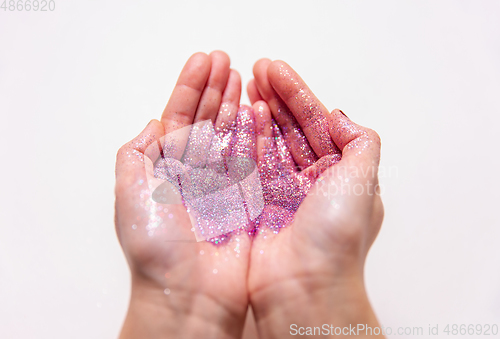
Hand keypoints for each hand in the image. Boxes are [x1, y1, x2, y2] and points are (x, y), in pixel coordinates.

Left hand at [115, 51, 250, 338]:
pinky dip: (256, 132)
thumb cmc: (156, 250)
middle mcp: (195, 174)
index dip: (190, 89)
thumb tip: (154, 124)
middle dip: (216, 89)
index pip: (180, 119)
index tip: (203, 62)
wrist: (189, 292)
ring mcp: (223, 185)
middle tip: (226, 60)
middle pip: (208, 121)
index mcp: (166, 171)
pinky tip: (258, 109)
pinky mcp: (247, 198)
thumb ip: (136, 155)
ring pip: (232, 134)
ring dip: (237, 104)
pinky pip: (253, 158)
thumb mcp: (130, 195)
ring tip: (243, 77)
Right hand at [247, 59, 383, 337]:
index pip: (318, 123)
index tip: (278, 71)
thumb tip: (339, 117)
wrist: (304, 284)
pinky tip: (241, 116)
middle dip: (277, 97)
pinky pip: (253, 162)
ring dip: (261, 111)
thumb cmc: (336, 237)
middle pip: (292, 127)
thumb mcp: (363, 181)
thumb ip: (360, 142)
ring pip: (271, 140)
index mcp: (340, 174)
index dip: (299, 94)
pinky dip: (248, 138)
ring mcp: (284, 190)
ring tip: (248, 85)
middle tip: (258, 70)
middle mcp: (312, 180)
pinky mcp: (259, 202)